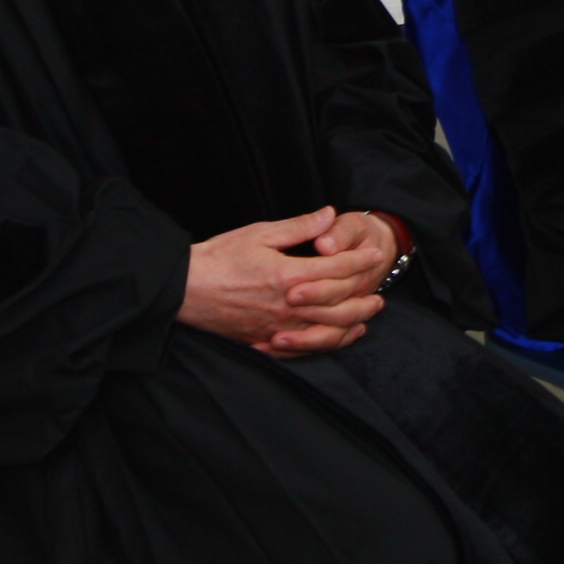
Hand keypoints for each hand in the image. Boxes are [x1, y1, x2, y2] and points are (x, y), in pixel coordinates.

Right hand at [178, 206, 392, 355]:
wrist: (182, 289)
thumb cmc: (218, 257)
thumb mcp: (259, 233)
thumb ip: (298, 227)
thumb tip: (329, 215)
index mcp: (288, 275)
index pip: (337, 269)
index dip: (360, 261)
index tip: (374, 254)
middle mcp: (288, 305)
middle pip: (339, 305)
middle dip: (364, 297)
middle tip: (381, 291)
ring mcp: (277, 327)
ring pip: (326, 330)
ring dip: (352, 323)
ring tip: (368, 316)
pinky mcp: (265, 341)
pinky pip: (304, 348)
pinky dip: (326, 344)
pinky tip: (337, 337)